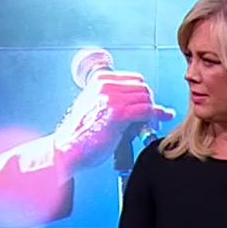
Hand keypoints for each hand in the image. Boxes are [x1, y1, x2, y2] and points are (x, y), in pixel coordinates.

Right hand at [51, 71, 176, 170]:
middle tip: (149, 121)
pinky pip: (145, 111)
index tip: (146, 109)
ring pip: (146, 99)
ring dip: (152, 114)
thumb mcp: (101, 108)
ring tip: (147, 127)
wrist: (69, 148)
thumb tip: (157, 109)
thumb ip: (123, 103)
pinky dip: (151, 120)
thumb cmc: (83, 132)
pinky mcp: (117, 113)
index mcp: (100, 79)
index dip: (144, 95)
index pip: (136, 79)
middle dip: (150, 104)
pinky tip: (148, 128)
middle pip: (143, 88)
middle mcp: (105, 85)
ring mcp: (111, 98)